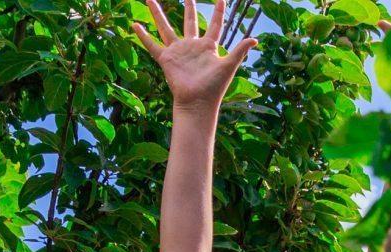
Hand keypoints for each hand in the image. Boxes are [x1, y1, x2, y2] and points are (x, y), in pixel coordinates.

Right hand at [132, 0, 255, 107]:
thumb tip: (255, 39)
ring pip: (166, 28)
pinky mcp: (166, 59)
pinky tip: (135, 25)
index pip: (215, 25)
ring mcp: (178, 51)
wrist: (197, 102)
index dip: (219, 12)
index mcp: (208, 47)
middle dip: (189, 8)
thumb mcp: (229, 66)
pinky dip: (143, 36)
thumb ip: (240, 51)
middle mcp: (192, 46)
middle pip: (190, 21)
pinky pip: (152, 45)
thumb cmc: (214, 87)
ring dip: (158, 14)